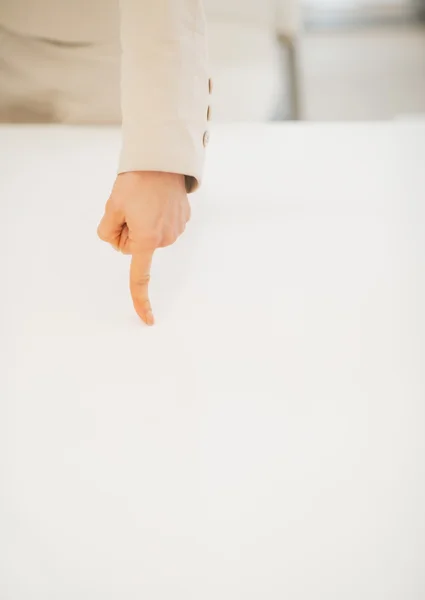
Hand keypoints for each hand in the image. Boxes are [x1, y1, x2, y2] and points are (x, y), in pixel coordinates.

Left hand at [97, 171, 190, 324]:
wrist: (163, 158)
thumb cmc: (136, 181)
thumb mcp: (112, 206)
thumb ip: (108, 231)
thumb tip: (118, 242)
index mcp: (146, 239)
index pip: (140, 276)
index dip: (141, 300)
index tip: (148, 320)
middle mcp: (165, 239)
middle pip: (137, 248)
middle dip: (129, 233)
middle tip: (129, 209)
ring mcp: (176, 230)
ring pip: (149, 236)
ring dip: (142, 223)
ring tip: (144, 200)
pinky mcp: (183, 219)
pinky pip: (162, 226)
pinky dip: (155, 216)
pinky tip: (156, 200)